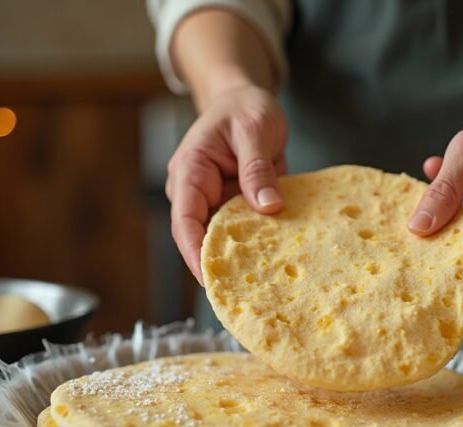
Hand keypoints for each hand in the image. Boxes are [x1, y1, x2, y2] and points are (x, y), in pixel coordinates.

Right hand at [166, 84, 287, 283]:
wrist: (246, 100)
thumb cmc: (244, 108)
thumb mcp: (254, 130)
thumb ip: (257, 167)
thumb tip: (268, 206)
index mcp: (191, 170)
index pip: (185, 219)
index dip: (194, 251)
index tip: (210, 276)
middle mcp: (196, 191)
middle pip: (199, 236)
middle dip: (218, 263)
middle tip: (243, 291)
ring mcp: (214, 201)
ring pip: (221, 238)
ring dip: (240, 257)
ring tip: (261, 283)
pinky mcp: (233, 206)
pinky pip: (241, 231)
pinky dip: (256, 245)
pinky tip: (276, 262)